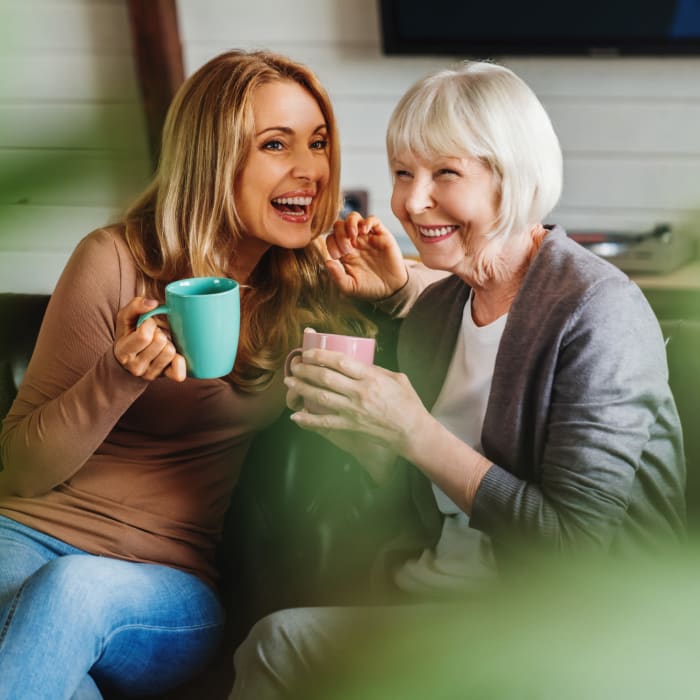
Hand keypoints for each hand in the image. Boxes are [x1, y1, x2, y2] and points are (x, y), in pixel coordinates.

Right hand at [113, 297, 186, 381]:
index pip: (144, 335)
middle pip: (160, 342)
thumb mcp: (125, 318)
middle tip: (154, 334)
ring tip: (160, 344)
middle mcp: (136, 366)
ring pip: (170, 352)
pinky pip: (178, 372)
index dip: (149, 324)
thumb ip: (135, 306)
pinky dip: (180, 361)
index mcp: (124, 351)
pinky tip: (173, 355)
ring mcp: (150, 374)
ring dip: (168, 343)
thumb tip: (153, 303)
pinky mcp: (164, 377)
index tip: (147, 324)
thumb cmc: (128, 335)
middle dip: (159, 333)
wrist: (128, 361)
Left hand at [283, 347, 428, 460]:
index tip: (309, 352)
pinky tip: (296, 416)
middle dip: (306, 370)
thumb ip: (376, 370)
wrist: (412, 432)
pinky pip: (325, 423)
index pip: (341, 361)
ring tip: (289, 382)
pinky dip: (308, 420)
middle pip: (326, 378)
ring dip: (302, 388)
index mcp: (372, 377)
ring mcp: (354, 411)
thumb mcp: (397, 378)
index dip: (321, 355)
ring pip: (321, 397)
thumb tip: (358, 363)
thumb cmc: (408, 403)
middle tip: (294, 365)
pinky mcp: (351, 426)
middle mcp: (360, 393)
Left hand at [324, 212, 407, 300]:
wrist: (391, 289)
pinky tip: (365, 232)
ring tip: (353, 236)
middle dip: (339, 234)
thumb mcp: (350, 287)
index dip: (331, 243)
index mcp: (344, 253)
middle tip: (346, 248)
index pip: (331, 238)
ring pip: (354, 217)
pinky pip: (373, 220)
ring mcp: (367, 237)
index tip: (338, 256)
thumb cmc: (369, 288)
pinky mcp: (381, 235)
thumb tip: (327, 262)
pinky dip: (367, 221)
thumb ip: (337, 277)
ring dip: (350, 223)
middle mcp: (354, 242)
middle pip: (340, 225)